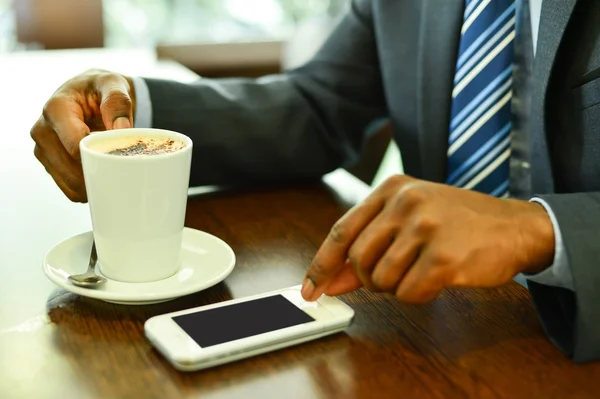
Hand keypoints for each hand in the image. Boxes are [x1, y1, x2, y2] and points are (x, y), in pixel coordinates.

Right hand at [30, 69, 135, 201]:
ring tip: (114, 171)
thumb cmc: (101, 87)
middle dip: (99, 173)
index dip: (99, 157)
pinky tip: (103, 176)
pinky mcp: (48, 162)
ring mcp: (42, 149)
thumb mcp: (113, 84)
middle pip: (70, 169)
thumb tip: (122, 129)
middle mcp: (42, 129)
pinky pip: (68, 188)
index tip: (120, 159)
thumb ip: (118, 102)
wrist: (88, 93)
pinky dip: (87, 188)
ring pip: (69, 183)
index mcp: (56, 108)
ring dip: (94, 183)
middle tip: (124, 170)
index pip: (74, 146)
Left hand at [301, 175, 554, 302]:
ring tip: (420, 271)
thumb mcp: (409, 221)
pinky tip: (437, 279)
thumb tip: (331, 280)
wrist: (515, 227)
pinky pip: (409, 292)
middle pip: (359, 258)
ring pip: (382, 279)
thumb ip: (369, 245)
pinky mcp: (445, 256)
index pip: (342, 230)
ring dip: (396, 287)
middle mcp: (406, 202)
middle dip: (369, 279)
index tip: (310, 290)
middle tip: (391, 277)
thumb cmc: (457, 224)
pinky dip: (417, 295)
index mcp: (392, 188)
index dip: (322, 264)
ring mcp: (426, 227)